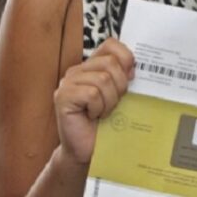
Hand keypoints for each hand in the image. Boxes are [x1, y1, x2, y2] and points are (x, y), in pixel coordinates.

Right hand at [54, 37, 134, 165]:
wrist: (88, 151)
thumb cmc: (106, 124)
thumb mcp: (120, 96)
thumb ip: (124, 77)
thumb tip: (133, 66)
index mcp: (92, 66)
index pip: (111, 44)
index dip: (125, 57)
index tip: (131, 76)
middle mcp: (78, 71)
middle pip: (110, 63)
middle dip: (120, 86)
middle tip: (115, 103)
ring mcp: (68, 83)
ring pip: (103, 79)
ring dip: (110, 100)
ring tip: (103, 112)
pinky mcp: (63, 97)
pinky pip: (92, 94)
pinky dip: (99, 108)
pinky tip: (93, 116)